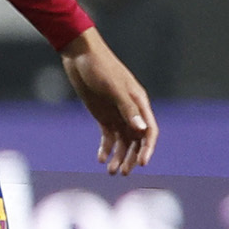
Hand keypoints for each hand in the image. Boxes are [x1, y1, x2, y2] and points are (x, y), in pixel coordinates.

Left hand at [60, 30, 157, 175]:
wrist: (79, 56)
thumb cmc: (100, 67)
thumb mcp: (113, 87)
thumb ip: (127, 108)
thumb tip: (141, 129)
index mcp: (139, 103)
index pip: (150, 131)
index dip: (148, 148)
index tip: (143, 163)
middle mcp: (131, 111)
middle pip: (137, 141)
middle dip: (132, 158)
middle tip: (122, 173)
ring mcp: (117, 114)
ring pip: (123, 142)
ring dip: (119, 157)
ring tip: (110, 172)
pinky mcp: (103, 116)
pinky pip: (108, 137)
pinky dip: (106, 149)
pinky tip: (100, 159)